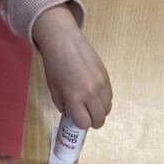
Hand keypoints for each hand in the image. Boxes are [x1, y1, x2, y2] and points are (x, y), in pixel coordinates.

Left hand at [32, 5, 112, 129]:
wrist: (63, 40)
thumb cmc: (54, 64)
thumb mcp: (53, 88)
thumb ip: (62, 104)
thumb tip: (72, 114)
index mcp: (73, 96)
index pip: (85, 122)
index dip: (82, 124)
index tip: (79, 120)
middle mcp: (89, 92)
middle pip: (100, 119)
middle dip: (94, 122)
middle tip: (89, 118)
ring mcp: (100, 83)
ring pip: (107, 109)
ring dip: (101, 111)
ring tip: (93, 106)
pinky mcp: (106, 75)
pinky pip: (110, 96)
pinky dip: (104, 100)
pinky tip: (96, 94)